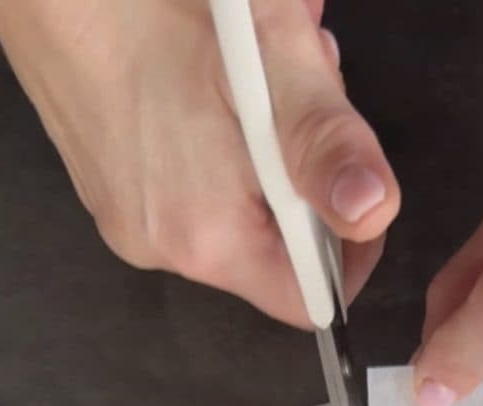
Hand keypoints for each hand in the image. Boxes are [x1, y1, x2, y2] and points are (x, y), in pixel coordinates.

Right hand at [0, 0, 399, 325]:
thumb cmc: (153, 3)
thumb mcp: (272, 63)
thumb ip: (327, 145)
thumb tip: (373, 211)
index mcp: (205, 236)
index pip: (305, 300)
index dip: (346, 257)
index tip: (349, 188)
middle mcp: (160, 245)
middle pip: (272, 251)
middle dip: (304, 177)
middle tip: (303, 88)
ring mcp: (127, 219)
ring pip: (234, 212)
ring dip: (269, 150)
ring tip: (258, 69)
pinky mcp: (108, 189)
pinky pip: (189, 190)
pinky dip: (223, 147)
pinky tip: (219, 82)